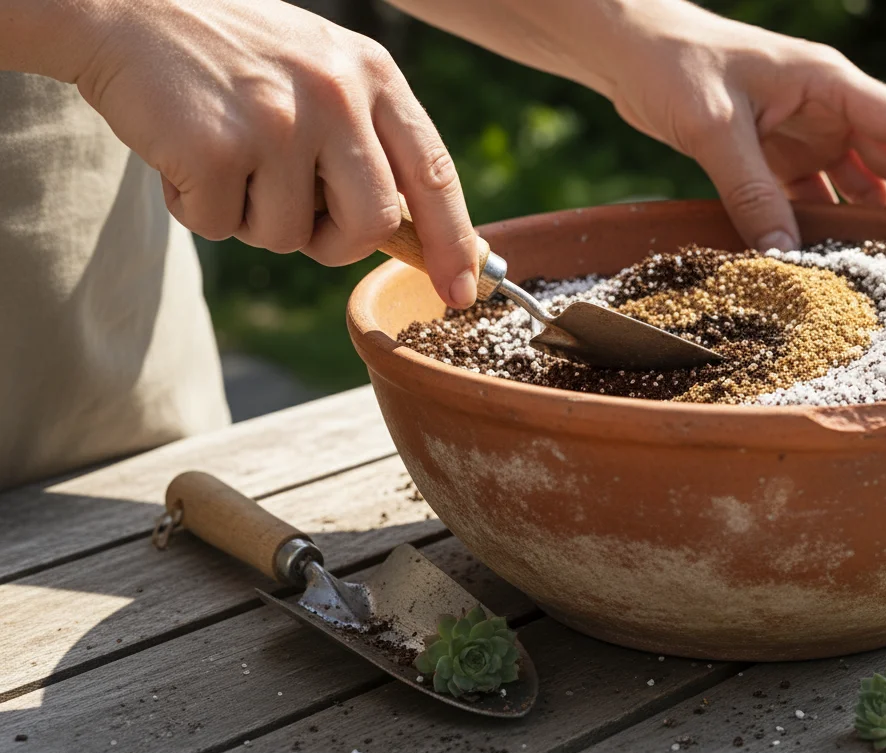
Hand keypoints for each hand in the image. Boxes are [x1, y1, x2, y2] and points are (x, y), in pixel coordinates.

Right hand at [71, 0, 479, 306]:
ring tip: (225, 156)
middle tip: (297, 218)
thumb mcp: (322, 72)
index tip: (461, 290)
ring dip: (251, 218)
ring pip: (289, 236)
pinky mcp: (218, 148)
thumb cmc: (232, 55)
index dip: (452, 242)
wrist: (124, 7)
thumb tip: (405, 231)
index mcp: (374, 75)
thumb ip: (367, 139)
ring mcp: (278, 121)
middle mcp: (337, 95)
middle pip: (371, 224)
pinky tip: (183, 154)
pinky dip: (196, 207)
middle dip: (335, 244)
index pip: (434, 174)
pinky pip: (222, 227)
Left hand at [603, 6, 885, 250]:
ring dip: (874, 219)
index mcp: (830, 83)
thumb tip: (785, 257)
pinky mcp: (772, 153)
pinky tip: (833, 257)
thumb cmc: (676, 66)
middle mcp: (826, 106)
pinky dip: (824, 224)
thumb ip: (751, 191)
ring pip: (855, 181)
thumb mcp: (715, 129)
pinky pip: (811, 195)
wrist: (630, 51)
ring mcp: (801, 131)